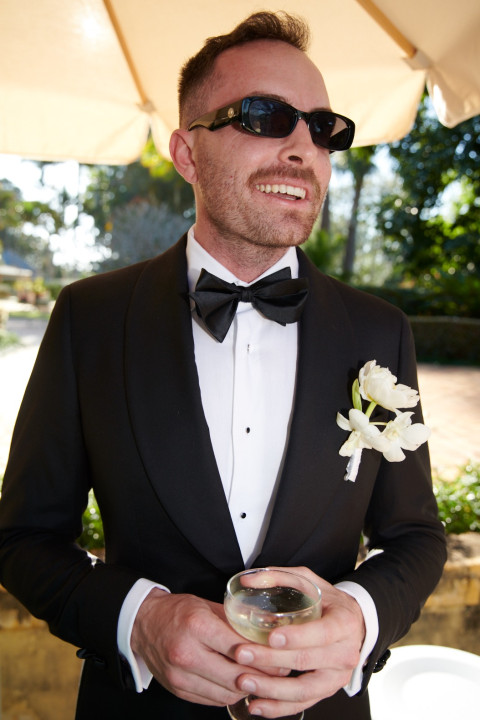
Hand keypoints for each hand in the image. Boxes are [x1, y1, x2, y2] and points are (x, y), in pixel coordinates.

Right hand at [131, 589, 281, 706]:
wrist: (143, 624)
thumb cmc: (178, 611)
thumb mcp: (207, 606)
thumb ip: (234, 622)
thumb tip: (266, 634)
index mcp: (197, 626)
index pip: (238, 649)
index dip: (264, 657)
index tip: (282, 658)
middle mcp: (186, 653)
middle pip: (234, 676)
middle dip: (261, 678)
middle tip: (280, 674)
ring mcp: (180, 676)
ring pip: (225, 693)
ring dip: (247, 689)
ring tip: (263, 681)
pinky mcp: (177, 690)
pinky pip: (212, 700)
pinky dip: (229, 694)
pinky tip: (239, 685)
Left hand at [231, 567, 365, 717]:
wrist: (353, 624)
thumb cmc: (326, 601)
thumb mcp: (308, 580)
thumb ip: (279, 577)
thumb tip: (248, 580)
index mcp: (344, 623)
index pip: (322, 633)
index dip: (297, 637)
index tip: (271, 637)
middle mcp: (345, 653)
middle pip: (306, 661)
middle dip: (271, 660)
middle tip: (242, 654)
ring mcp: (337, 676)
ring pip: (304, 690)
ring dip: (271, 689)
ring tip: (243, 682)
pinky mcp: (326, 691)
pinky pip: (303, 704)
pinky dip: (278, 708)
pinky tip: (255, 705)